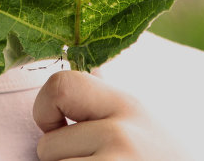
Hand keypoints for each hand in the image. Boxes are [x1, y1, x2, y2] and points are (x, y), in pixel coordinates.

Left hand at [33, 70, 191, 159]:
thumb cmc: (157, 156)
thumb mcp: (136, 118)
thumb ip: (102, 93)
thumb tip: (70, 54)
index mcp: (125, 104)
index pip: (60, 85)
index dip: (46, 108)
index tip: (58, 126)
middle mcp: (121, 133)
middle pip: (48, 144)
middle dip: (61, 159)